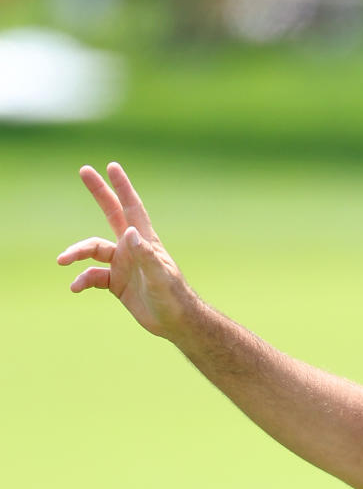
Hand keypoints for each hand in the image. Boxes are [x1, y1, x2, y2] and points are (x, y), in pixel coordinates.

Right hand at [57, 162, 195, 339]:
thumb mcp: (160, 276)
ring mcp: (123, 264)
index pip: (132, 208)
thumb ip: (145, 255)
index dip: (122, 187)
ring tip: (62, 261)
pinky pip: (92, 276)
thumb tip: (129, 233)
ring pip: (93, 250)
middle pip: (111, 214)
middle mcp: (132, 248)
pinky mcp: (116, 282)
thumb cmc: (173, 297)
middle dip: (99, 193)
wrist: (175, 322)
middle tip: (84, 170)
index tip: (111, 166)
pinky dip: (82, 280)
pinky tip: (75, 288)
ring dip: (77, 253)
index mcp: (145, 241)